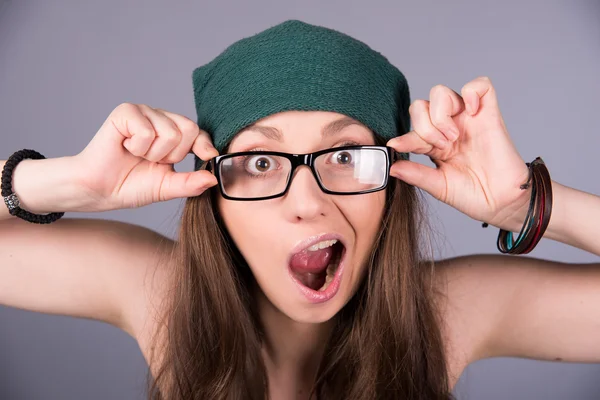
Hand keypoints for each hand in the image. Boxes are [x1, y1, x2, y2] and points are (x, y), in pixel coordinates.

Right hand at [73, 103, 217, 210]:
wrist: (99, 189)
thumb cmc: (130, 185)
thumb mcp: (167, 187)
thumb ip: (190, 183)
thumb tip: (214, 178)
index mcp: (172, 133)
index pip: (198, 133)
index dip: (204, 145)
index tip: (208, 156)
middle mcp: (160, 118)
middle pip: (189, 129)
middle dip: (173, 155)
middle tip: (152, 161)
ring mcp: (144, 112)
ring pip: (170, 133)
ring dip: (153, 154)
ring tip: (136, 155)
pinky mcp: (126, 111)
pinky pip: (148, 131)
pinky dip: (138, 147)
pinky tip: (125, 147)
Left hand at [387, 77, 530, 229]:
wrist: (502, 203)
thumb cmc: (474, 196)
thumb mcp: (438, 186)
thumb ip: (416, 174)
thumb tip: (391, 167)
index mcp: (434, 144)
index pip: (412, 129)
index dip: (403, 137)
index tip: (397, 145)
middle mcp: (449, 127)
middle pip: (420, 105)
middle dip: (424, 127)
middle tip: (441, 147)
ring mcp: (468, 119)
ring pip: (440, 93)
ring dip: (440, 115)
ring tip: (453, 138)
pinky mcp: (489, 114)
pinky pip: (480, 85)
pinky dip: (471, 93)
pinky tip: (471, 113)